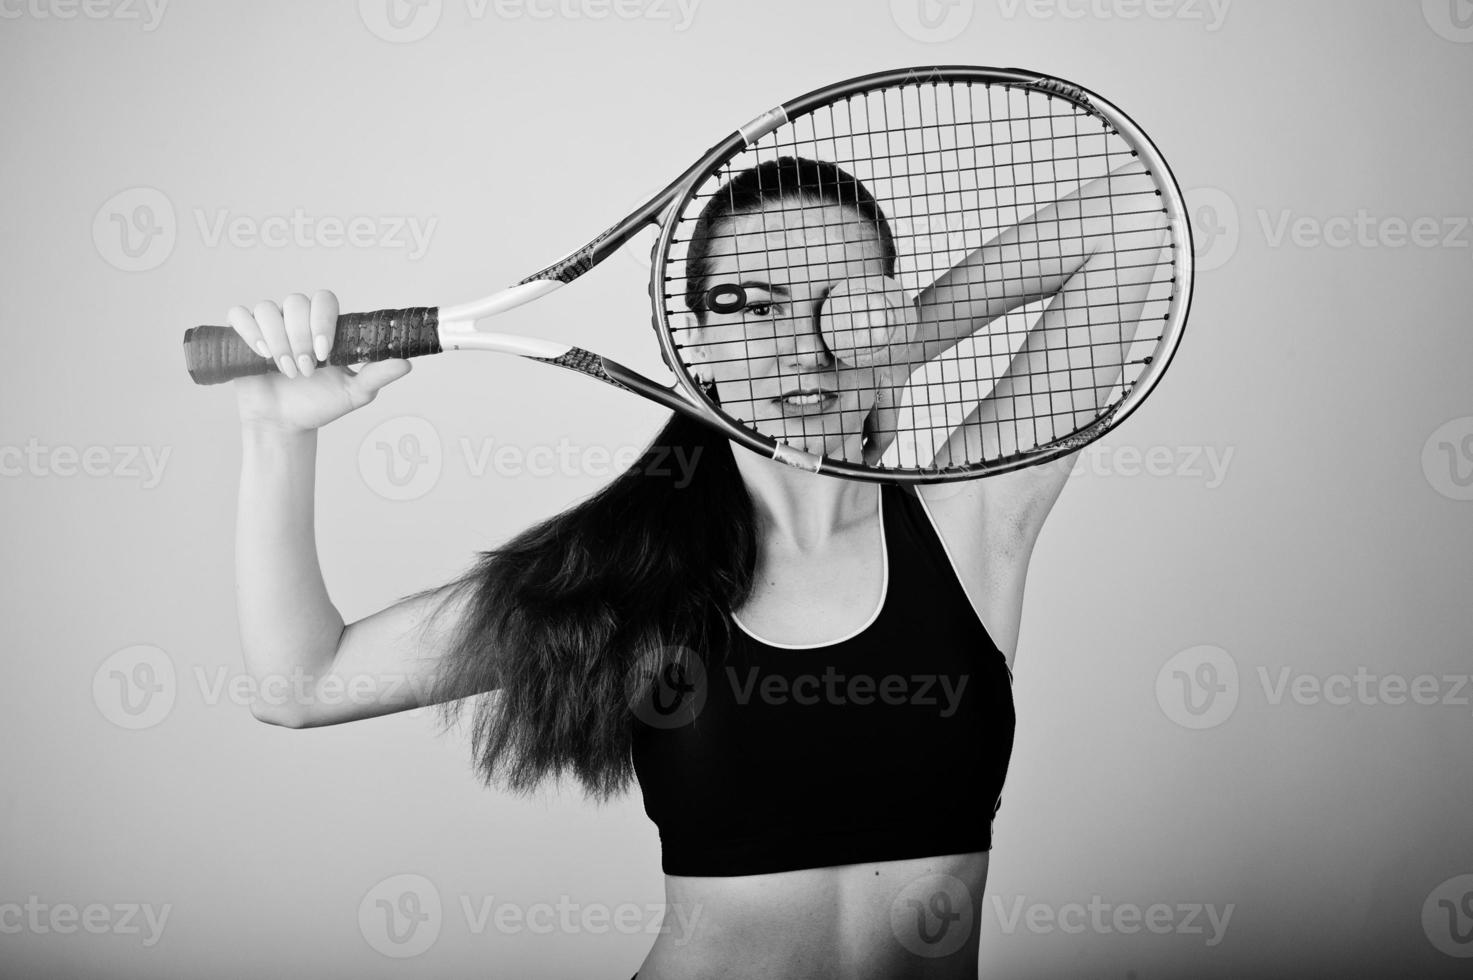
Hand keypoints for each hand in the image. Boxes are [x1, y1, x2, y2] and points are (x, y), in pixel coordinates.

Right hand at [227, 290, 412, 431]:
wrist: (287, 423)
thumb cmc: (321, 404)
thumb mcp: (354, 392)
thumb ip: (378, 374)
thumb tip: (407, 362)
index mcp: (324, 326)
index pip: (324, 300)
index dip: (322, 319)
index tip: (325, 351)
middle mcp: (297, 320)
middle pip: (296, 302)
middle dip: (300, 336)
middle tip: (306, 369)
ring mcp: (270, 326)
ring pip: (268, 309)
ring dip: (277, 340)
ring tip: (287, 371)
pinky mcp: (244, 335)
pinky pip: (239, 315)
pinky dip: (249, 331)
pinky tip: (262, 354)